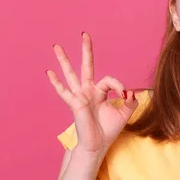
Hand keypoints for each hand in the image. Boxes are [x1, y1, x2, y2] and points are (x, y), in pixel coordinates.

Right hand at [46, 32, 137, 154]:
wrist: (97, 145)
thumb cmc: (108, 130)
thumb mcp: (124, 113)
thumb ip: (130, 101)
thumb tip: (131, 91)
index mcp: (99, 92)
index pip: (109, 80)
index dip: (118, 86)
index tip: (124, 96)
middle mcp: (88, 91)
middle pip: (87, 66)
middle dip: (86, 50)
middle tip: (84, 34)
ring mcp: (79, 96)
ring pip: (71, 74)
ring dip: (64, 60)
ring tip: (56, 46)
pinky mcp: (75, 104)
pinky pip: (64, 92)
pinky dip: (56, 82)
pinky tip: (49, 72)